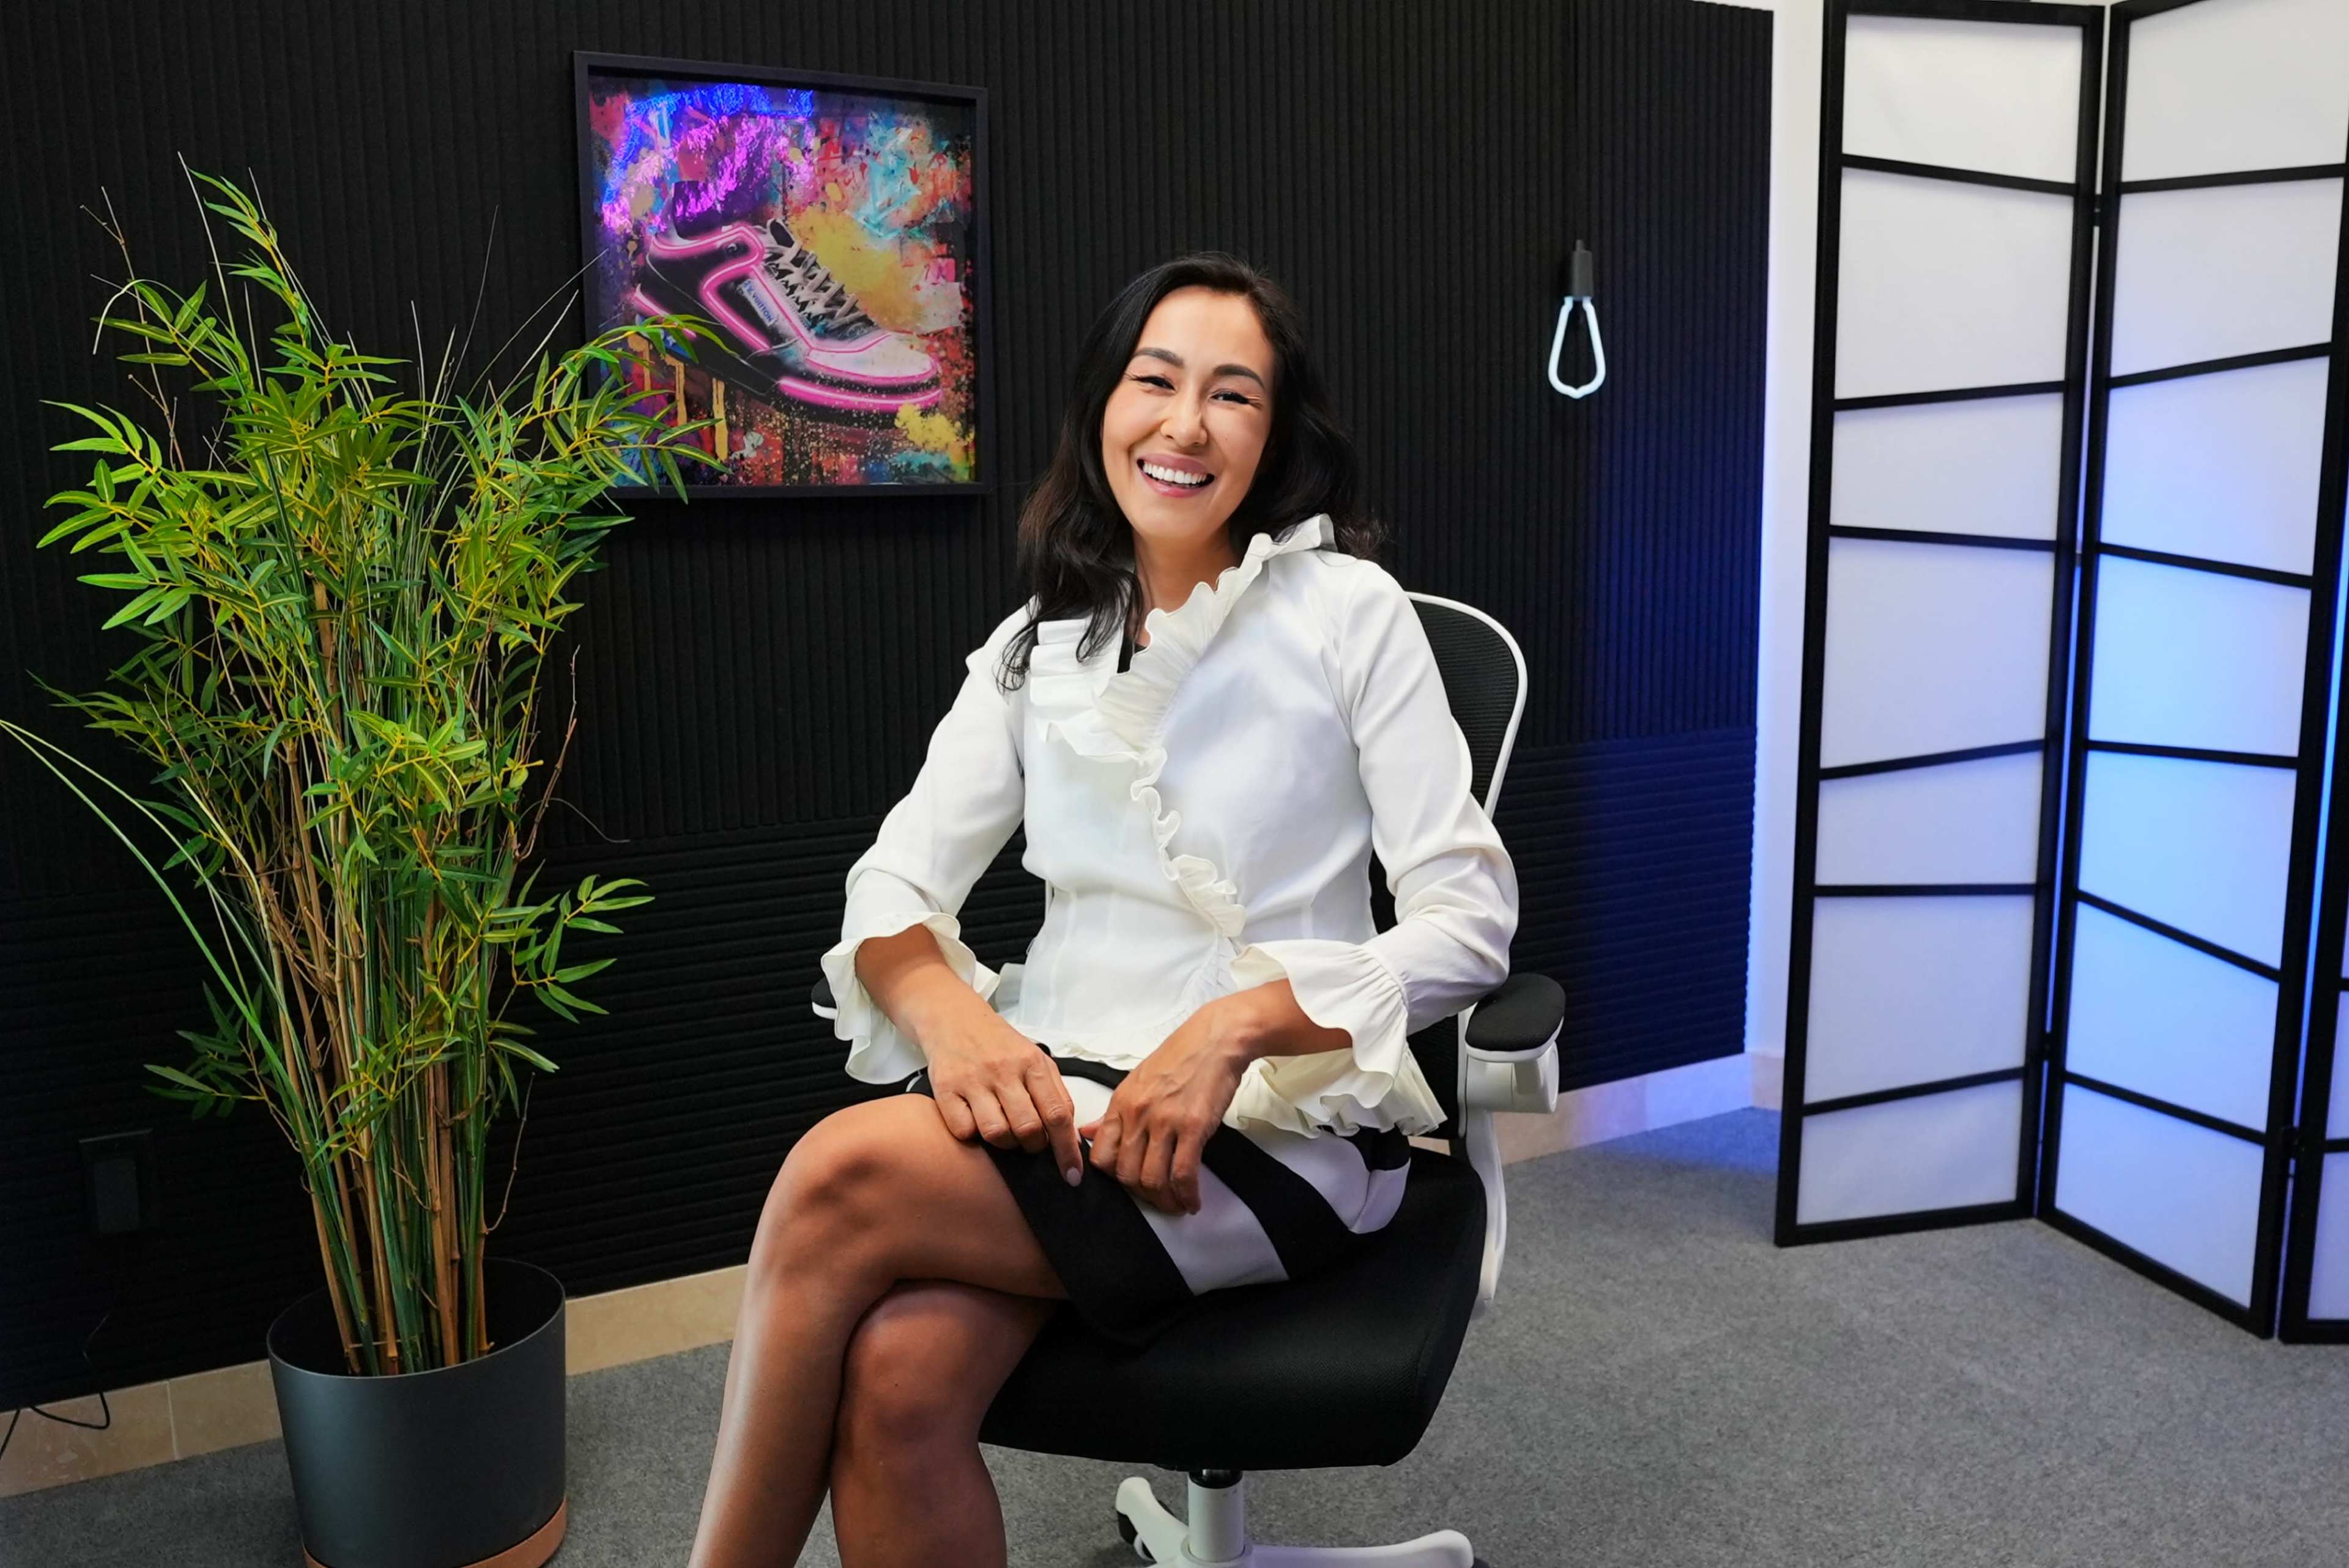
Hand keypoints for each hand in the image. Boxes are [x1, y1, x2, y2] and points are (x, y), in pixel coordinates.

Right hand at [922, 1016, 1085, 1184]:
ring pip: (996, 1133)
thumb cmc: (999, 1044)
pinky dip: (972, 1134)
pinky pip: (963, 1130)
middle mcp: (1003, 1071)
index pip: (1058, 1114)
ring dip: (1004, 1143)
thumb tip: (1070, 1137)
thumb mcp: (1035, 1059)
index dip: (1067, 1150)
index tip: (1072, 1175)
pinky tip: (975, 1119)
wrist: (954, 1017)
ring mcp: (973, 1080)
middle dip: (1033, 1145)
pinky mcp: (945, 1089)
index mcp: (1032, 1063)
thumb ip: (1056, 1094)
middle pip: (1028, 1129)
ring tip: (1003, 1129)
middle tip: (1029, 1140)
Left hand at [1080, 1000, 1252, 1214]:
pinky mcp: (1192, 1127)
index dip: (1114, 1178)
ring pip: (1152, 1179)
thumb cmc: (1180, 1058)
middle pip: (1126, 1174)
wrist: (1215, 1039)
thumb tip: (1087, 1133)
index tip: (1130, 1183)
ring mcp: (1164, 1122)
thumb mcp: (1137, 1082)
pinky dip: (1187, 1195)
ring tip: (1176, 1204)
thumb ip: (1113, 1114)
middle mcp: (1137, 1115)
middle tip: (1157, 1197)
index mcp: (1121, 1104)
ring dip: (1165, 1201)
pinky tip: (1192, 1201)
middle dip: (1142, 1194)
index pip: (1100, 1156)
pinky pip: (1183, 1174)